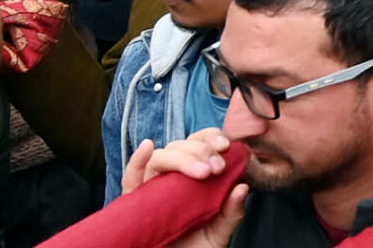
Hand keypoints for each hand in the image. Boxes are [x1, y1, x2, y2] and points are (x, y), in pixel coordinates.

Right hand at [124, 130, 247, 247]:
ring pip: (161, 158)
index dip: (211, 138)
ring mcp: (152, 189)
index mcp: (194, 178)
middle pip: (180, 147)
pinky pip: (130, 178)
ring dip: (181, 158)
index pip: (199, 143)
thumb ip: (231, 213)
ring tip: (201, 172)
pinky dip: (137, 160)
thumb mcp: (220, 233)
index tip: (226, 147)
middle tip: (217, 168)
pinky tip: (147, 147)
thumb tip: (242, 188)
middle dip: (201, 150)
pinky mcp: (134, 203)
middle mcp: (172, 179)